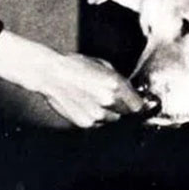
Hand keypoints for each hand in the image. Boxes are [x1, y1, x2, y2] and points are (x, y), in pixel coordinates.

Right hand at [0, 32, 145, 127]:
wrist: (50, 74)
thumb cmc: (75, 66)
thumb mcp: (104, 66)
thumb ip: (120, 81)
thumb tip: (132, 92)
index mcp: (115, 85)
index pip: (138, 105)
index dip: (137, 104)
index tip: (135, 103)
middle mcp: (108, 101)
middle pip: (126, 113)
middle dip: (122, 107)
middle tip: (109, 98)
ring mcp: (96, 114)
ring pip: (112, 119)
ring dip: (108, 113)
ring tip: (93, 100)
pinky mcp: (85, 122)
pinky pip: (97, 124)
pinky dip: (94, 117)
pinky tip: (84, 105)